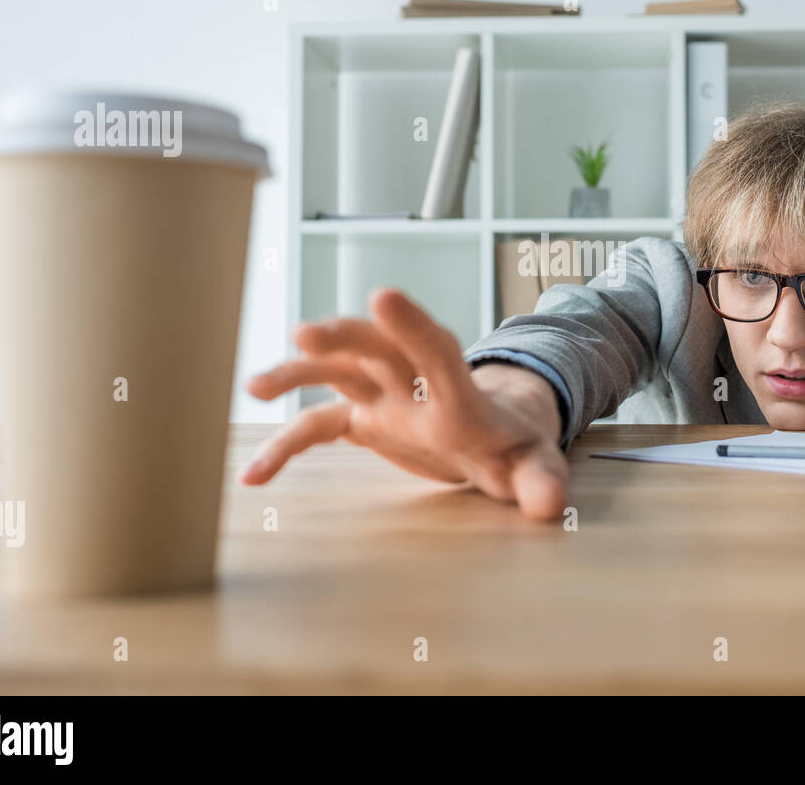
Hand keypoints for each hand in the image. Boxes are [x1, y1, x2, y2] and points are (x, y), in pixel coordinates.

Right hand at [240, 288, 568, 519]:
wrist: (494, 436)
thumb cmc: (517, 448)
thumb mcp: (536, 466)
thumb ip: (542, 483)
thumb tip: (550, 507)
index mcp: (461, 394)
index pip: (439, 352)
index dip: (413, 327)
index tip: (383, 297)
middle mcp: (417, 384)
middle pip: (378, 349)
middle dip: (344, 338)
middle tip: (305, 334)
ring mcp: (386, 396)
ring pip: (338, 373)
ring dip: (299, 374)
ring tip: (254, 386)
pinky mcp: (365, 418)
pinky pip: (318, 426)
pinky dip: (286, 446)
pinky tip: (255, 475)